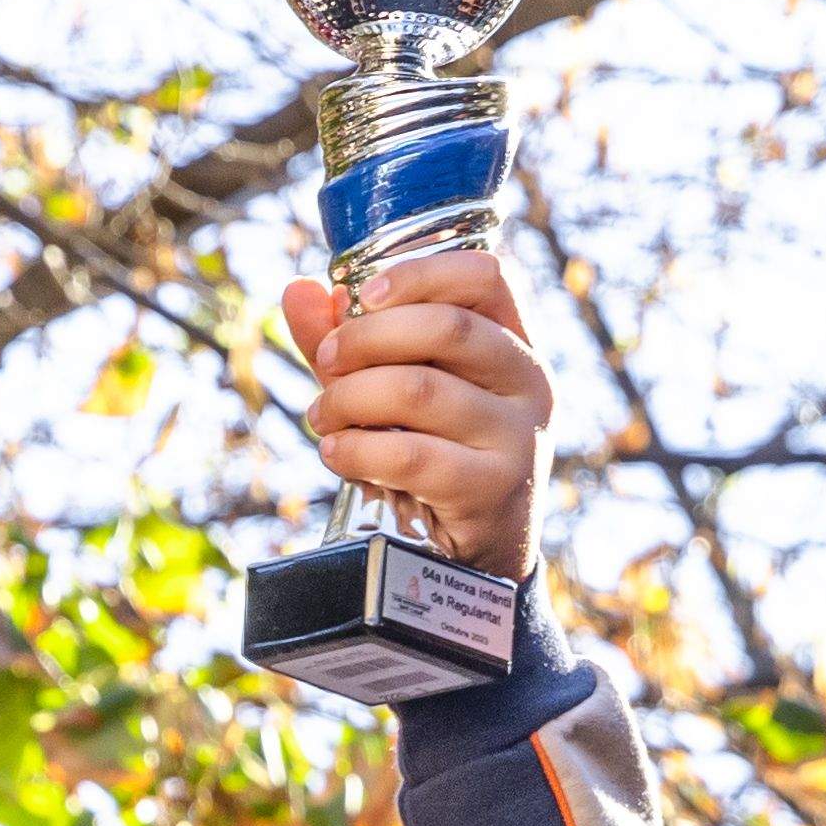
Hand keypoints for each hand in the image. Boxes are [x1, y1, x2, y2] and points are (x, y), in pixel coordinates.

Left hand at [279, 249, 550, 578]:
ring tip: (322, 417)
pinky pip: (410, 455)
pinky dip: (356, 449)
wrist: (475, 554)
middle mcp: (527, 381)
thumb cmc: (435, 453)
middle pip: (448, 326)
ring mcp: (518, 437)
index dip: (421, 272)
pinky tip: (335, 453)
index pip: (485, 274)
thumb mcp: (396, 388)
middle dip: (366, 338)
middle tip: (326, 361)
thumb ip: (350, 340)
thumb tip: (298, 291)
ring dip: (350, 398)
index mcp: (514, 340)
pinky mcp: (491, 489)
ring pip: (420, 390)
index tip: (363, 294)